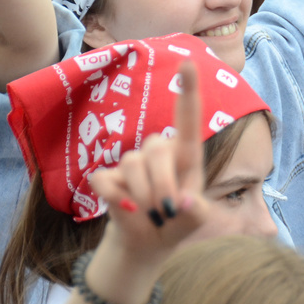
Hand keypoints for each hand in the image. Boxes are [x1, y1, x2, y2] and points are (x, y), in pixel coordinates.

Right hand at [88, 61, 208, 261]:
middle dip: (162, 185)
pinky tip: (127, 211)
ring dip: (143, 196)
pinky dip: (118, 202)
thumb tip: (184, 202)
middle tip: (167, 211)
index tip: (189, 62)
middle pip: (156, 150)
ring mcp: (130, 162)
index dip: (188, 90)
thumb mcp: (195, 221)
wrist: (148, 241)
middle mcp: (158, 151)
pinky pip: (106, 182)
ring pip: (132, 165)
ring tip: (151, 213)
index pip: (188, 119)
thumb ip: (196, 213)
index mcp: (185, 154)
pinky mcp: (106, 177)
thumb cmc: (177, 221)